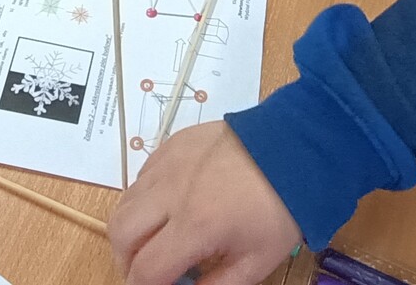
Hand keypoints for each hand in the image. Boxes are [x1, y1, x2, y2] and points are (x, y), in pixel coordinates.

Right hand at [110, 123, 301, 284]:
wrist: (295, 149)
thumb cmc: (280, 209)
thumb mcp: (257, 260)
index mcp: (195, 226)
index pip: (146, 269)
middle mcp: (171, 194)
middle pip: (120, 235)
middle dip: (126, 259)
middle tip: (146, 269)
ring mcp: (167, 165)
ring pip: (125, 203)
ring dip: (131, 229)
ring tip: (153, 239)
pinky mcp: (171, 145)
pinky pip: (141, 177)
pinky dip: (143, 199)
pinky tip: (167, 206)